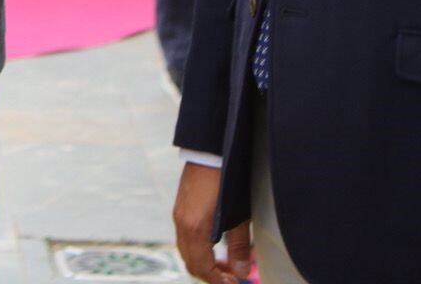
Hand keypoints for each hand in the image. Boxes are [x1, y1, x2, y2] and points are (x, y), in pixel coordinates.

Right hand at [174, 162, 248, 283]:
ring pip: (186, 251)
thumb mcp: (239, 217)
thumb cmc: (228, 181)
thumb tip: (241, 271)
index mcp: (195, 228)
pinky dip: (199, 249)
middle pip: (191, 262)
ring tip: (226, 264)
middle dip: (210, 275)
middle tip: (231, 278)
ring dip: (204, 262)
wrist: (211, 150)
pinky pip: (185, 238)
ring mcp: (179, 214)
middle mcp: (182, 223)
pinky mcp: (181, 208)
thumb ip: (239, 246)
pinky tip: (215, 246)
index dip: (218, 281)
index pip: (202, 267)